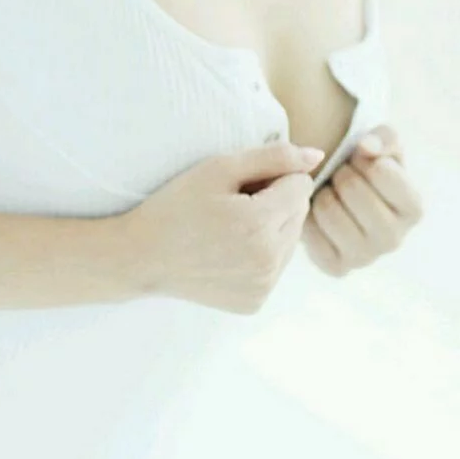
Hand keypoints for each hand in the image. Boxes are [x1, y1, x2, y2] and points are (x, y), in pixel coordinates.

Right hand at [126, 140, 324, 313]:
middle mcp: (268, 262)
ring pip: (291, 241)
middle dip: (275, 203)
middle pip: (300, 214)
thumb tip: (318, 156)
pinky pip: (276, 267)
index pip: (301, 186)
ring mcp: (263, 287)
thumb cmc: (176, 206)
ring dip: (271, 229)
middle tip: (232, 206)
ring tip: (230, 229)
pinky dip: (260, 256)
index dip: (271, 178)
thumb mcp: (218, 168)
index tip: (238, 187)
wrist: (141, 257)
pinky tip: (229, 252)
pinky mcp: (255, 302)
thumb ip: (274, 156)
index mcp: (260, 225)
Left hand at [301, 123, 423, 277]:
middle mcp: (394, 239)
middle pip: (351, 189)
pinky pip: (308, 231)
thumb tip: (367, 148)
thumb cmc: (367, 169)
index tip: (359, 162)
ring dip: (321, 192)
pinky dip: (306, 214)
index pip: (381, 170)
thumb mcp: (382, 145)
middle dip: (340, 174)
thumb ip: (383, 137)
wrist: (340, 199)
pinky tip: (317, 213)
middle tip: (340, 177)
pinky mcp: (336, 267)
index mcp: (413, 208)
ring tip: (329, 193)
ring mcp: (365, 257)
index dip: (362, 159)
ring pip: (327, 210)